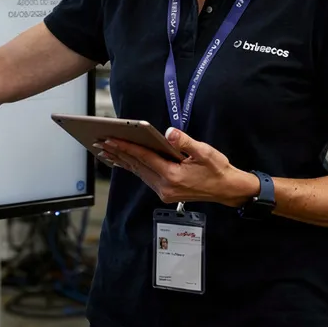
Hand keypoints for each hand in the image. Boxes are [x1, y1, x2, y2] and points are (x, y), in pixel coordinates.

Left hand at [98, 128, 258, 206]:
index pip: (144, 158)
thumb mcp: (204, 152)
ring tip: (106, 150)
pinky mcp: (165, 193)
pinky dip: (133, 167)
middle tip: (100, 142)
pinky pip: (145, 177)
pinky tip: (123, 161)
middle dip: (118, 152)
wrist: (227, 189)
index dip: (126, 147)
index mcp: (173, 176)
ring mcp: (164, 192)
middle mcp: (165, 187)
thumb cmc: (217, 169)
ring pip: (139, 173)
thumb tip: (169, 133)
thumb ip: (184, 142)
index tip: (110, 139)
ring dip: (123, 160)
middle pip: (137, 166)